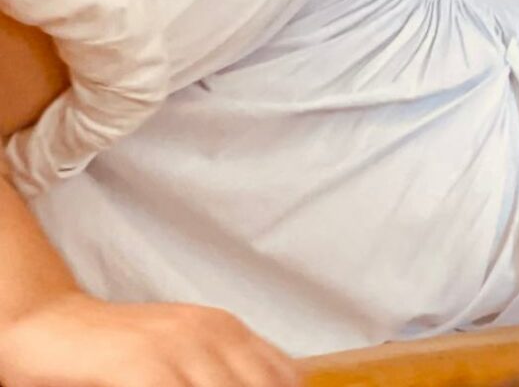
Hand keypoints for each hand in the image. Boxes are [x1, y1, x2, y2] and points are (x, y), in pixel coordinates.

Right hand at [0, 292, 297, 386]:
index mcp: (227, 330)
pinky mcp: (142, 365)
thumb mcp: (183, 355)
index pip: (282, 374)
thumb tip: (276, 386)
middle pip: (258, 386)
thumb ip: (220, 370)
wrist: (49, 324)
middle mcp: (210, 332)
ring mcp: (177, 346)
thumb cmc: (114, 352)